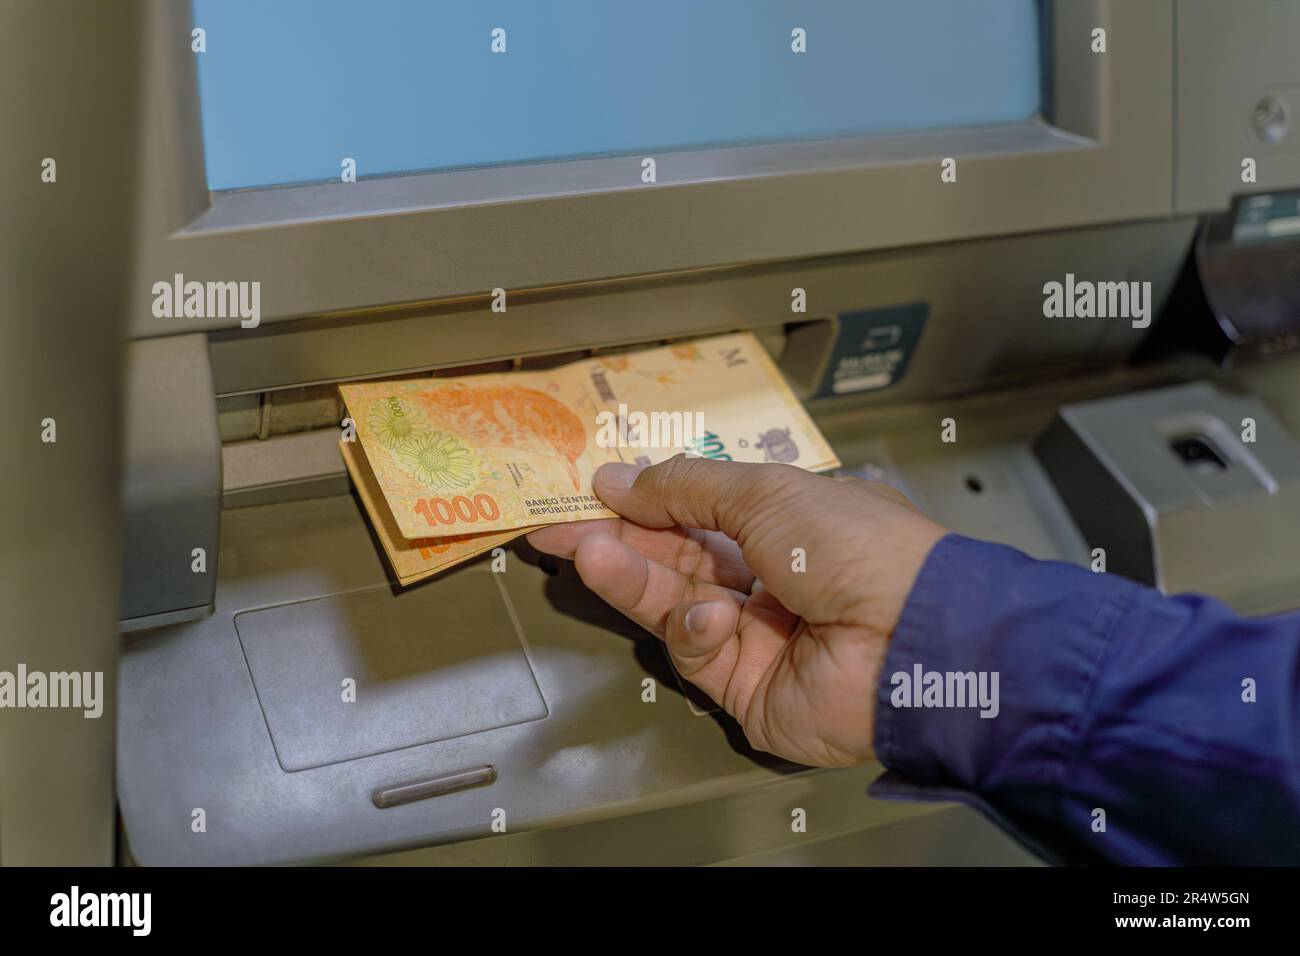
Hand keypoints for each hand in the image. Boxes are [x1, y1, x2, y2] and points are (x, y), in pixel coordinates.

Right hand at [526, 455, 946, 766]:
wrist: (910, 641)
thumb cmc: (858, 549)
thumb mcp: (765, 491)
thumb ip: (685, 488)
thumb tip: (622, 478)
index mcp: (792, 524)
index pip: (701, 512)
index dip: (645, 502)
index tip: (590, 494)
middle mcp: (776, 579)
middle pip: (678, 560)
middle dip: (619, 542)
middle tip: (560, 529)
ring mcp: (762, 636)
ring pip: (677, 605)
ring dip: (634, 578)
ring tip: (589, 553)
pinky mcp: (750, 688)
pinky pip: (700, 654)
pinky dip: (695, 631)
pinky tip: (705, 615)